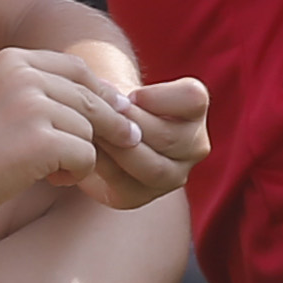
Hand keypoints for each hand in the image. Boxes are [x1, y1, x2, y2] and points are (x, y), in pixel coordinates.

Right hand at [0, 48, 133, 219]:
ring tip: (52, 171)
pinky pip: (86, 156)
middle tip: (120, 146)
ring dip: (80, 155)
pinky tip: (51, 180)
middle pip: (91, 98)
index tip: (116, 114)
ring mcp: (34, 106)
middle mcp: (25, 74)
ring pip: (90, 131)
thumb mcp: (0, 100)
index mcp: (13, 59)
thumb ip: (41, 92)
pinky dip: (76, 174)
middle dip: (109, 126)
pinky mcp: (42, 140)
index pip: (77, 68)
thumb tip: (111, 100)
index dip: (102, 92)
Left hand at [77, 73, 209, 208]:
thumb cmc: (112, 98)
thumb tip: (108, 100)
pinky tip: (88, 150)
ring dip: (118, 148)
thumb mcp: (122, 86)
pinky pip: (125, 184)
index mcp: (194, 108)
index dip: (158, 98)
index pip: (193, 98)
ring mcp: (171, 176)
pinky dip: (104, 165)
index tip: (132, 95)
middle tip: (101, 114)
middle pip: (168, 138)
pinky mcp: (140, 196)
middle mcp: (193, 146)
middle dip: (131, 126)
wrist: (98, 126)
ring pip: (152, 168)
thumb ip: (121, 91)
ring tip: (94, 131)